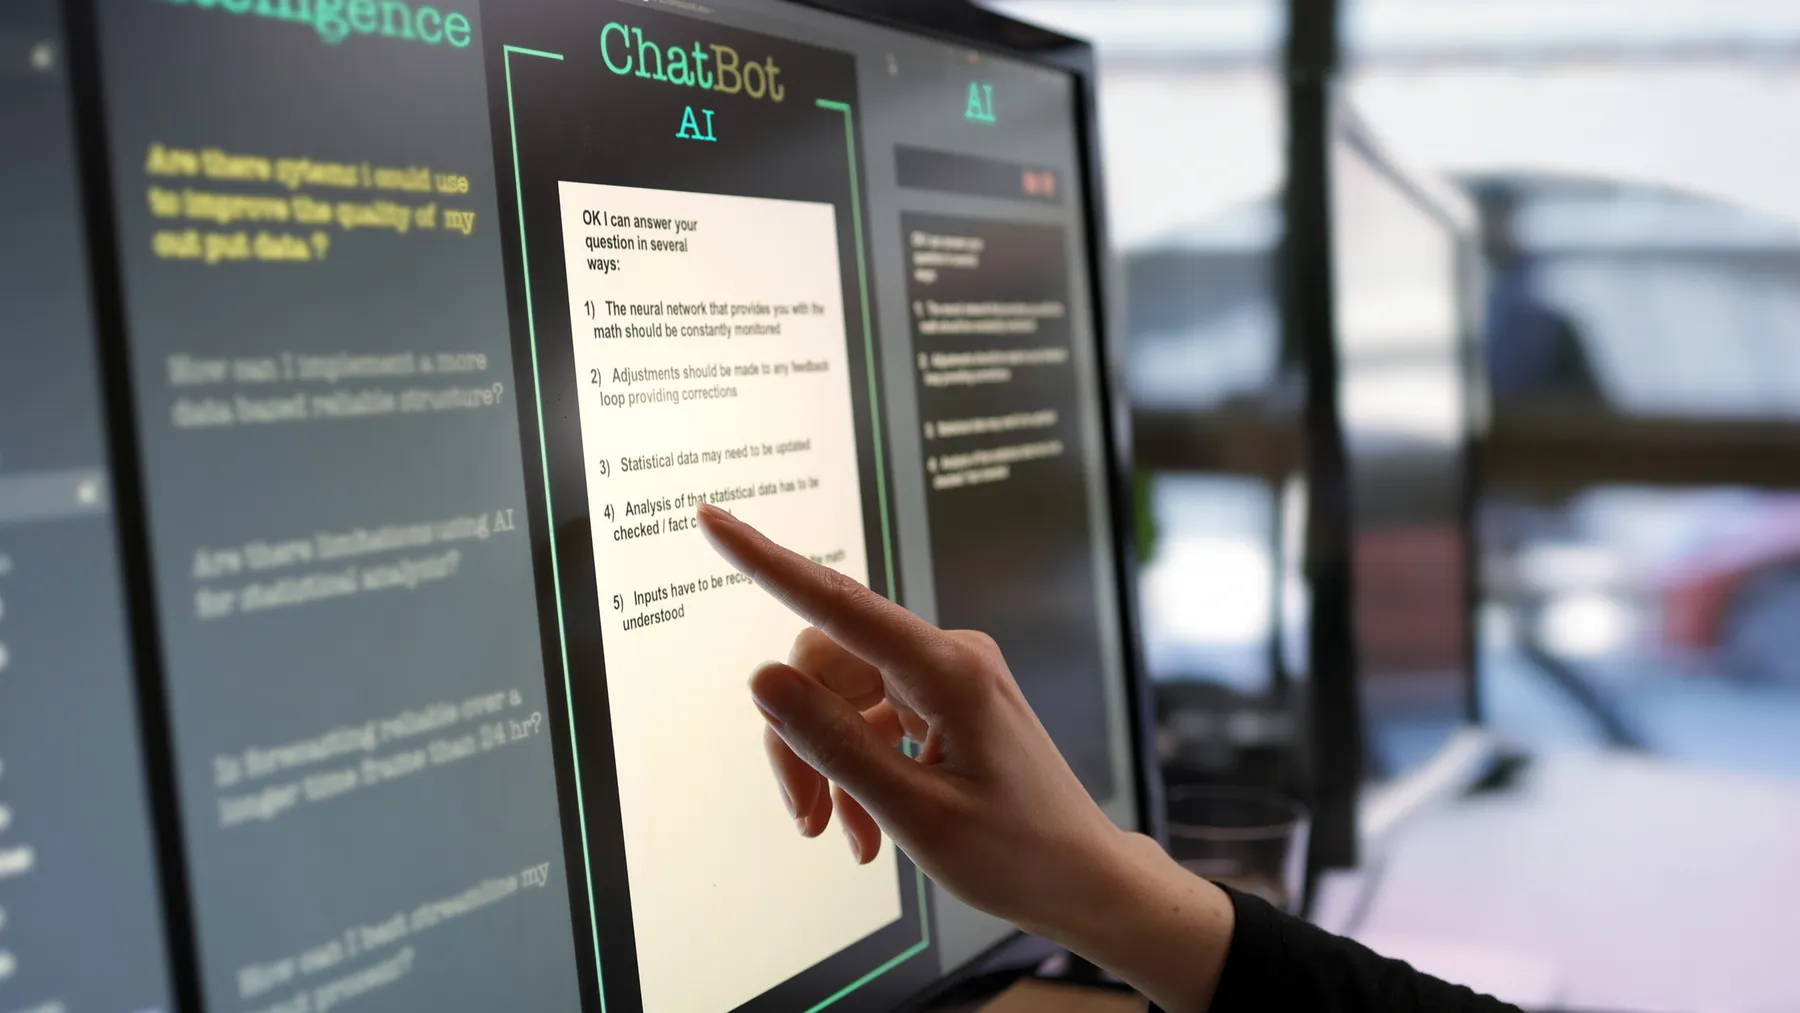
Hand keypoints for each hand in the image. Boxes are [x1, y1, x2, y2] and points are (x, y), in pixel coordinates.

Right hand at [697, 504, 1233, 1012]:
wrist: (1082, 880)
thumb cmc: (1017, 853)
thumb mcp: (914, 811)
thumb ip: (833, 744)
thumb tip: (763, 679)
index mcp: (948, 670)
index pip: (837, 603)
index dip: (766, 561)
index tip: (713, 520)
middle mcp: (946, 656)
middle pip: (825, 665)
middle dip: (800, 739)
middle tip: (805, 818)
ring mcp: (945, 677)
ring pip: (839, 697)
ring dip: (828, 766)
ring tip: (843, 836)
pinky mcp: (943, 702)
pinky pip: (869, 718)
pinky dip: (855, 770)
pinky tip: (866, 830)